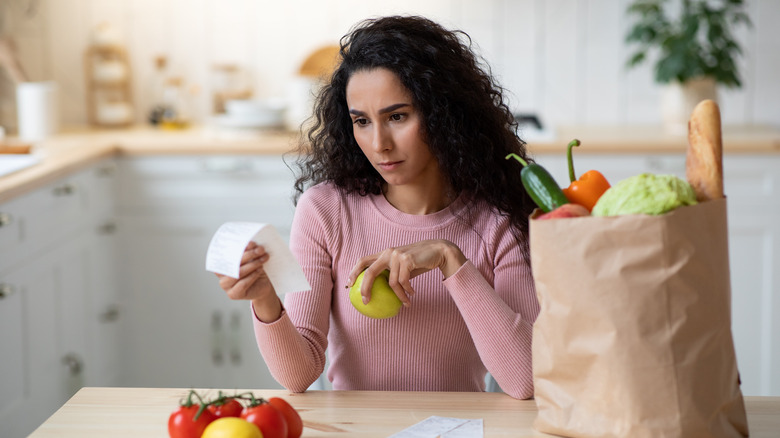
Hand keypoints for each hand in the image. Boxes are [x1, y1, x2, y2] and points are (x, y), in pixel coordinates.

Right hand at [216, 242, 280, 321]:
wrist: (263, 285)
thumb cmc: (255, 269)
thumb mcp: (252, 258)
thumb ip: (248, 250)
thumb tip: (250, 243)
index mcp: (222, 263)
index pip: (226, 253)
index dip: (238, 247)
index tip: (250, 243)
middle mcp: (221, 274)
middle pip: (233, 263)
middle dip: (248, 255)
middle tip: (260, 249)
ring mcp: (226, 285)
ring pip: (238, 273)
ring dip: (252, 265)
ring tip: (262, 259)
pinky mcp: (233, 294)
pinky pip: (243, 283)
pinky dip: (253, 275)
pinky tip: (260, 270)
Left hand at [346, 239, 466, 305]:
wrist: (438, 251)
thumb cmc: (420, 261)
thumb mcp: (403, 267)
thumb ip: (392, 274)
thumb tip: (382, 293)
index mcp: (385, 253)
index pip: (364, 260)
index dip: (354, 272)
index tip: (349, 285)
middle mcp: (388, 252)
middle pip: (370, 271)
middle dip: (365, 287)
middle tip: (366, 301)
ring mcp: (397, 255)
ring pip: (392, 283)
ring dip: (399, 296)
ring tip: (406, 303)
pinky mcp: (407, 260)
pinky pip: (403, 282)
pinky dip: (408, 291)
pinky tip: (413, 294)